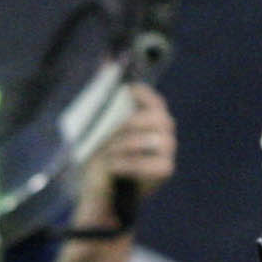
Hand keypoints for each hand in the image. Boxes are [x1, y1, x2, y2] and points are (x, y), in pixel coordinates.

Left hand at [73, 83, 175, 229]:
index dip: (145, 94)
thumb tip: (105, 62)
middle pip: (162, 119)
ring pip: (158, 139)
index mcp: (147, 124)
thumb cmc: (96, 163)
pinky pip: (156, 162)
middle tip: (113, 132)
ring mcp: (166, 154)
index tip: (127, 92)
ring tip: (109, 154)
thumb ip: (104, 101)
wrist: (98, 199)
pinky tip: (114, 166)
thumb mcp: (96, 131)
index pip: (156, 102)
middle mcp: (163, 137)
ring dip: (129, 144)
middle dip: (135, 122)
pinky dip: (131, 163)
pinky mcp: (164, 172)